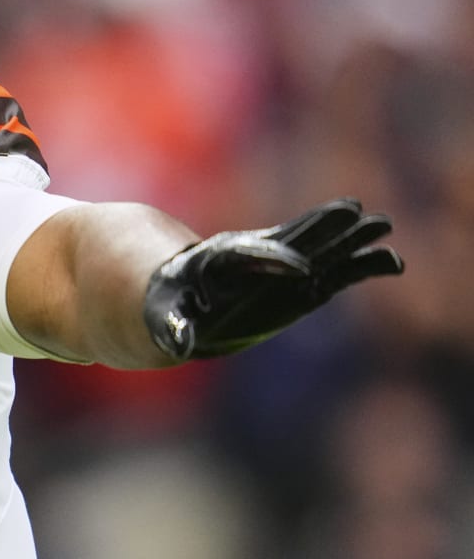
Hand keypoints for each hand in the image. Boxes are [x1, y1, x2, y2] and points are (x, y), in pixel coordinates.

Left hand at [142, 198, 403, 359]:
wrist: (185, 293)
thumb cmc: (171, 304)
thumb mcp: (164, 318)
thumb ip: (173, 329)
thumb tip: (176, 346)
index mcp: (220, 260)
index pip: (249, 256)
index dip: (274, 260)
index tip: (302, 269)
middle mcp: (257, 257)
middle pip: (292, 239)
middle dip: (320, 229)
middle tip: (352, 211)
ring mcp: (284, 267)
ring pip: (320, 249)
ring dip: (349, 239)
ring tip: (383, 225)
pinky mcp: (303, 283)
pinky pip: (336, 272)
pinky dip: (361, 266)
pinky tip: (392, 261)